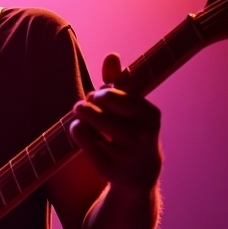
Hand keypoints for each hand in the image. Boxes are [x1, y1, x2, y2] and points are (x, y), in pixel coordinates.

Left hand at [68, 53, 162, 192]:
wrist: (140, 172)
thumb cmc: (132, 130)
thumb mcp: (132, 106)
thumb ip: (119, 82)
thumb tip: (111, 56)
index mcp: (151, 116)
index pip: (113, 95)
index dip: (101, 94)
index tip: (99, 99)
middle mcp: (142, 135)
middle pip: (101, 105)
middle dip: (87, 103)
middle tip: (82, 106)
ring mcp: (126, 153)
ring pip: (90, 123)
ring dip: (81, 116)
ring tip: (80, 116)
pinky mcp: (109, 168)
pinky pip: (84, 141)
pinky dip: (77, 131)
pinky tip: (78, 130)